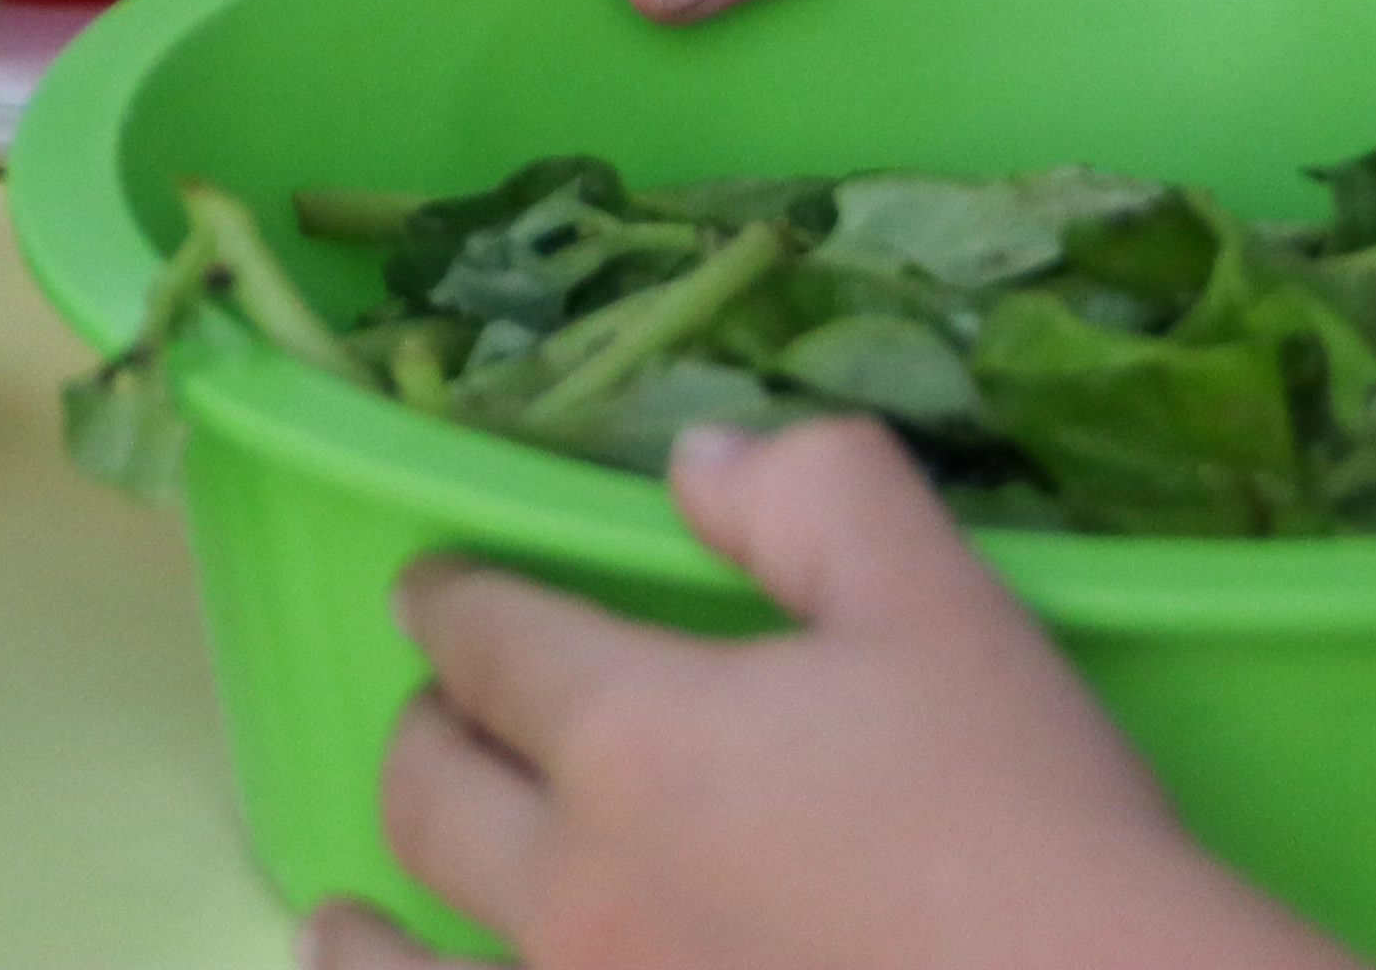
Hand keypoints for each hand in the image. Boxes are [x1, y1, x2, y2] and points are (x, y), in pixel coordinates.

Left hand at [296, 425, 1339, 969]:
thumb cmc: (1034, 828)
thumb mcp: (944, 611)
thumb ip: (815, 494)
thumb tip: (694, 454)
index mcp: (633, 739)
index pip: (490, 643)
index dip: (453, 604)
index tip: (433, 594)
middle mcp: (573, 891)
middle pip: (428, 795)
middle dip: (425, 737)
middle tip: (441, 724)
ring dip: (363, 935)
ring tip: (341, 920)